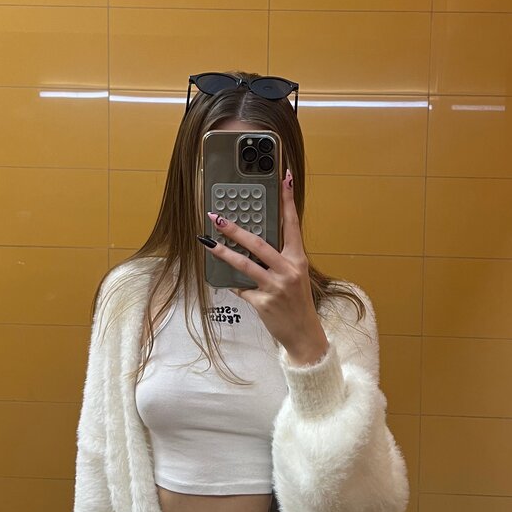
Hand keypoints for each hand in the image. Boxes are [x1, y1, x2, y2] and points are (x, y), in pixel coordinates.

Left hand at [200, 167, 329, 364]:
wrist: (304, 333)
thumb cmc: (298, 302)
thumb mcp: (295, 276)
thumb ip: (279, 259)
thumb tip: (253, 245)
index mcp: (298, 259)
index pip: (292, 223)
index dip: (288, 199)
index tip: (285, 177)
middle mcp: (288, 270)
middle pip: (258, 243)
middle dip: (235, 229)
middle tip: (217, 217)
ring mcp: (275, 286)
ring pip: (244, 264)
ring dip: (223, 252)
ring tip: (207, 243)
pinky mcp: (263, 302)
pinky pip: (241, 288)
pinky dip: (235, 285)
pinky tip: (230, 283)